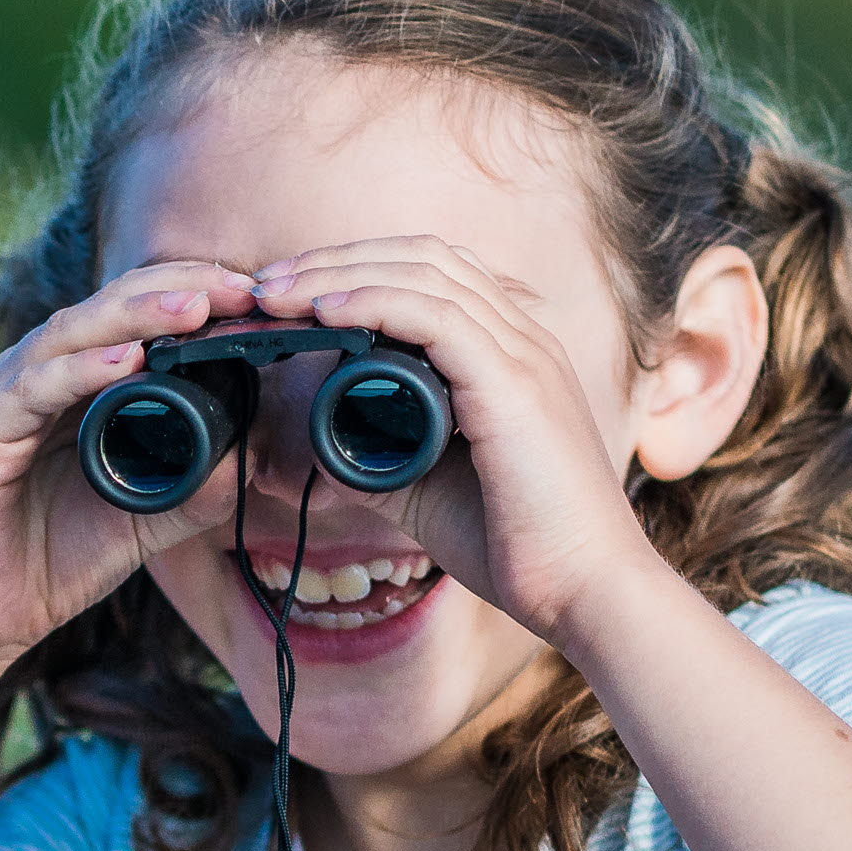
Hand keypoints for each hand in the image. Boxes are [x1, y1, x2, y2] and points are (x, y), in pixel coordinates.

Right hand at [0, 259, 256, 672]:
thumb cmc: (47, 561)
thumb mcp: (140, 522)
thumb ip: (192, 491)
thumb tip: (250, 460)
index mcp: (75, 387)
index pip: (137, 319)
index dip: (197, 299)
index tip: (260, 300)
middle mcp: (37, 377)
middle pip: (110, 308)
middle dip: (179, 289)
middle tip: (245, 288)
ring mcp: (3, 399)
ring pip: (73, 334)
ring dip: (137, 314)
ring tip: (196, 306)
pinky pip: (33, 390)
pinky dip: (80, 371)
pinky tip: (127, 360)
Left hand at [244, 237, 668, 648]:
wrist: (584, 592)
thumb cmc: (518, 546)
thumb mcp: (429, 489)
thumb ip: (383, 455)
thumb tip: (322, 445)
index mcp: (512, 354)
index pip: (434, 275)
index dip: (359, 270)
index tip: (291, 296)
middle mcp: (524, 339)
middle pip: (422, 258)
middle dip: (336, 260)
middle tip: (267, 285)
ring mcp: (524, 355)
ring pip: (424, 275)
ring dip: (339, 274)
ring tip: (275, 293)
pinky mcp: (515, 384)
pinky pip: (435, 317)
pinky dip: (372, 302)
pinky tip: (324, 310)